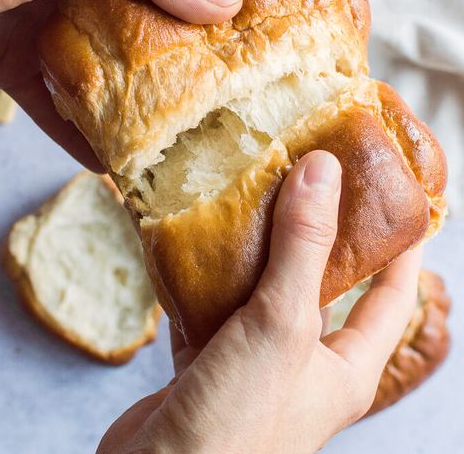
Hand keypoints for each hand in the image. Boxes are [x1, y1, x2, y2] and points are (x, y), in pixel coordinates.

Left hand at [0, 0, 241, 167]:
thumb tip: (226, 5)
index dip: (209, 10)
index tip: (252, 42)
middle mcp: (82, 2)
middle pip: (146, 44)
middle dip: (184, 73)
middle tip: (229, 103)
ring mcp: (53, 45)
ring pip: (111, 88)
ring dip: (143, 116)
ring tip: (187, 144)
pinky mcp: (22, 82)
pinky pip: (66, 121)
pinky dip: (92, 144)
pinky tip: (125, 168)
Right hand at [97, 151, 420, 453]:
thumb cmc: (240, 421)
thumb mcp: (284, 324)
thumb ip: (303, 247)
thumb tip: (324, 170)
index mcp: (344, 366)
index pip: (390, 298)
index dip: (398, 250)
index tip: (391, 202)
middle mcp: (303, 363)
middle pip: (318, 285)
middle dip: (310, 233)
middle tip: (304, 180)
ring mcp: (253, 362)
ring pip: (259, 291)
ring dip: (250, 248)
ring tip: (247, 195)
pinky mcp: (207, 362)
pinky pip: (210, 305)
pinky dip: (202, 275)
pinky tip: (193, 239)